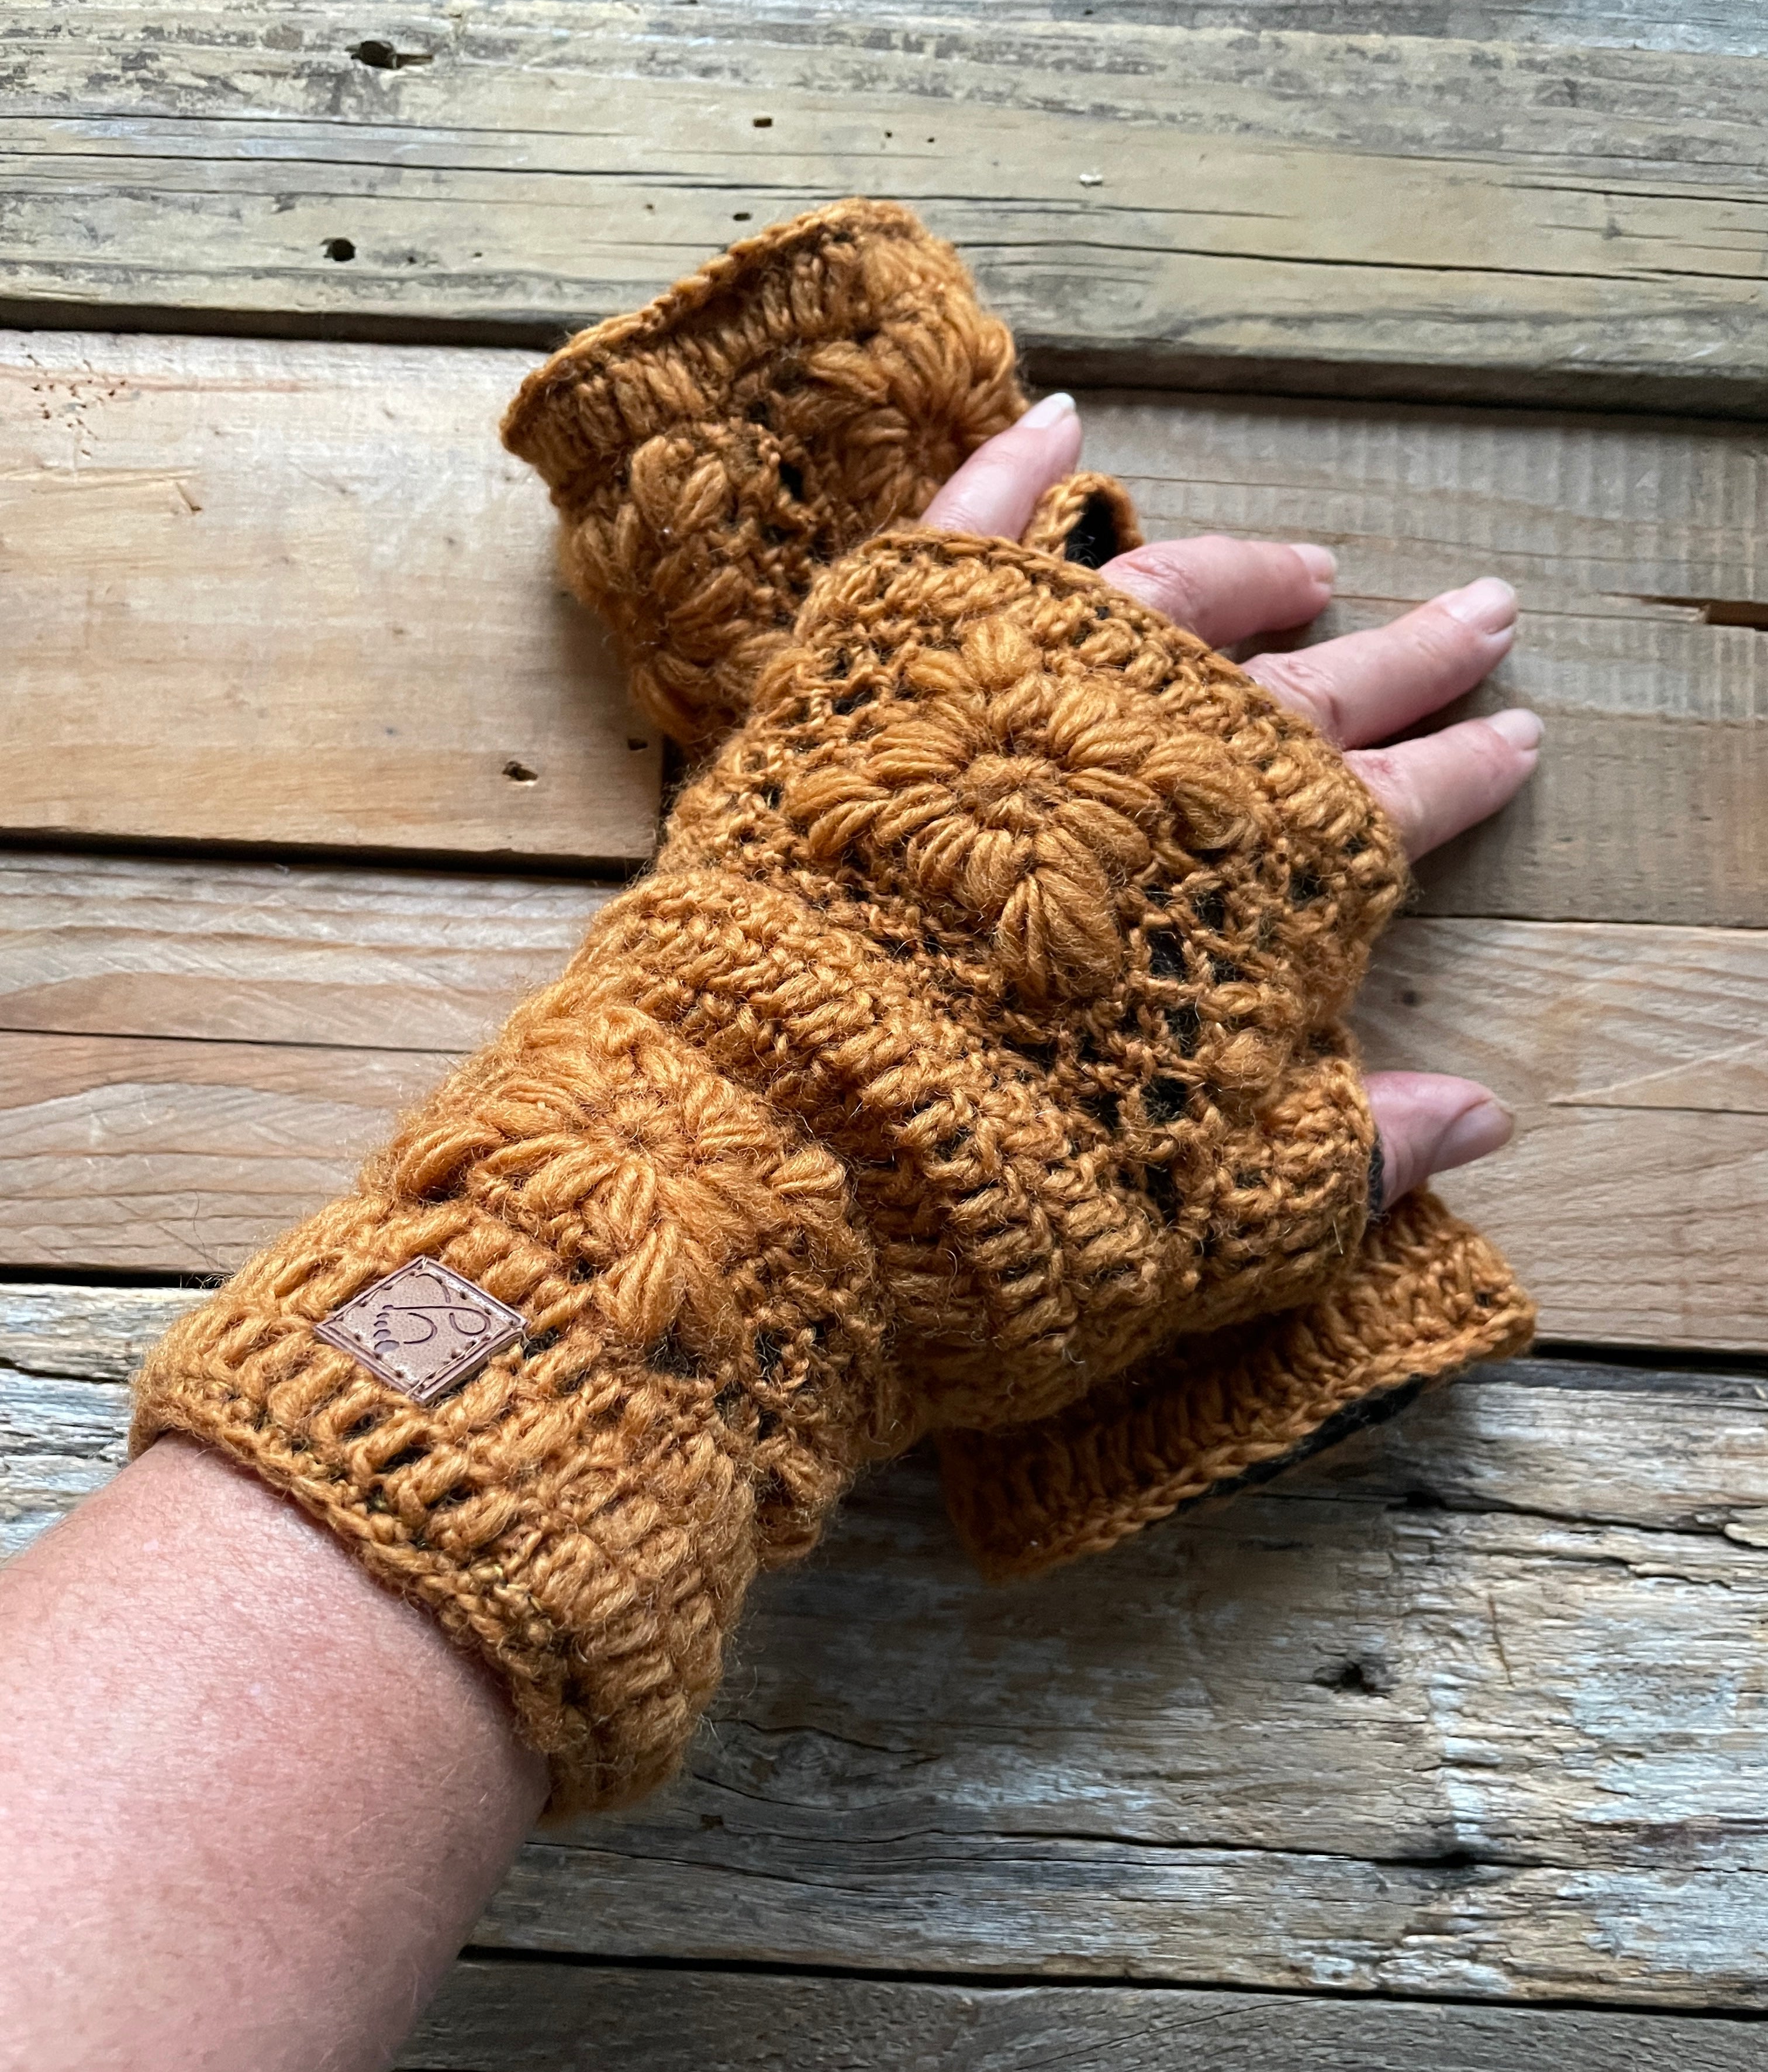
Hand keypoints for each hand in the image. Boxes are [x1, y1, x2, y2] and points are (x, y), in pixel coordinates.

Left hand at [922, 391, 1536, 1206]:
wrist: (806, 1133)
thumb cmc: (1024, 1185)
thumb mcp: (1222, 1207)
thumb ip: (1360, 1153)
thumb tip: (1484, 1122)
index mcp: (1250, 882)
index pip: (1392, 808)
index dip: (1459, 772)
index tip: (1515, 732)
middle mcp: (1158, 765)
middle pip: (1311, 692)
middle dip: (1407, 658)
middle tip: (1479, 614)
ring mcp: (1028, 697)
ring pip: (1169, 599)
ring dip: (1248, 574)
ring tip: (1306, 567)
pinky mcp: (893, 667)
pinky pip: (963, 535)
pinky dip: (1013, 472)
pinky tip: (1064, 422)